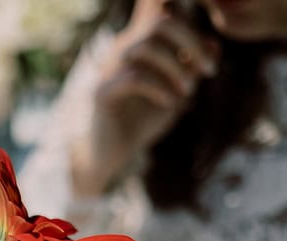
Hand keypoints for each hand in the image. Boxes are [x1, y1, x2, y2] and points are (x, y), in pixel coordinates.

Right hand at [71, 0, 218, 196]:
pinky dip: (160, 88)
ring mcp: (110, 70)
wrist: (111, 152)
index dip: (192, 25)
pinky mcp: (102, 93)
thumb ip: (192, 67)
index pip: (163, 12)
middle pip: (161, 22)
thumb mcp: (176, 90)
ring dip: (176, 68)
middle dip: (192, 43)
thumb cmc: (143, 119)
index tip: (209, 59)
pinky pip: (134, 78)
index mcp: (141, 44)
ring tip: (188, 91)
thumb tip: (213, 45)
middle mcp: (123, 50)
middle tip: (208, 71)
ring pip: (147, 46)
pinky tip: (169, 103)